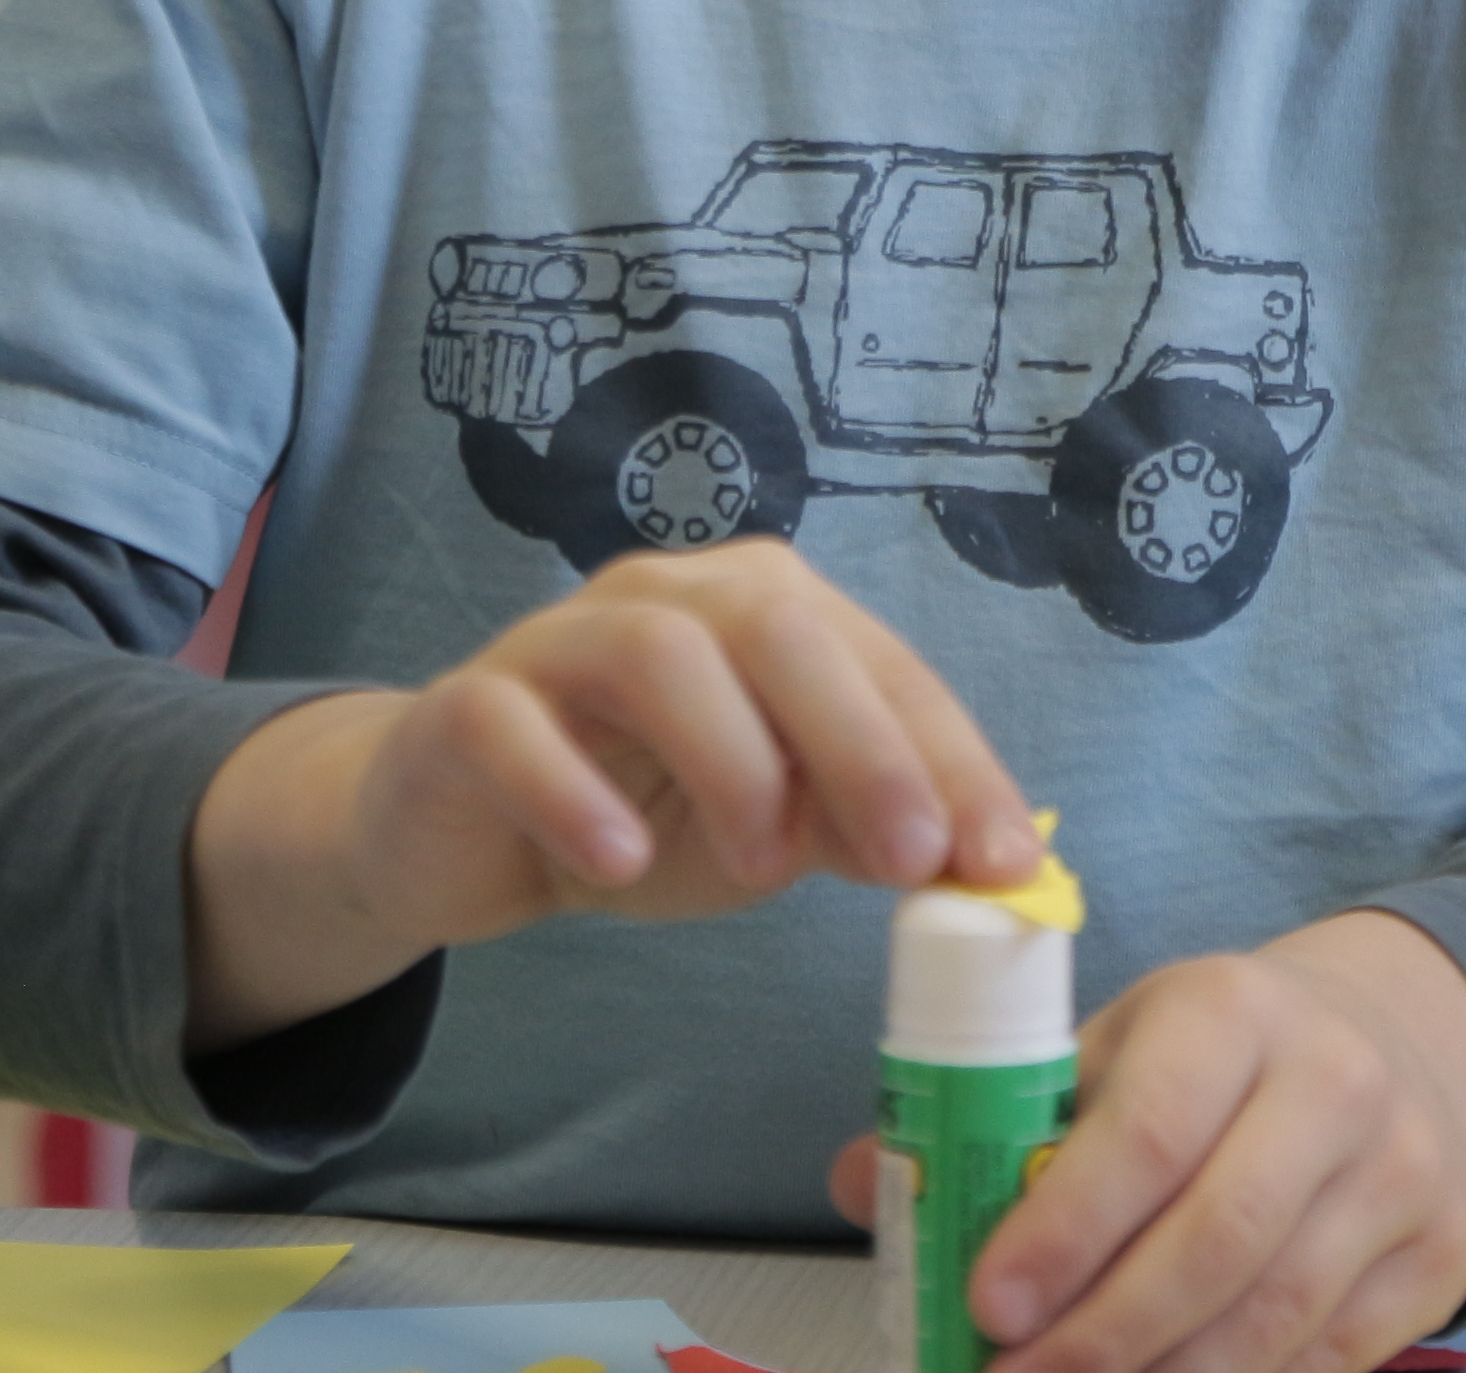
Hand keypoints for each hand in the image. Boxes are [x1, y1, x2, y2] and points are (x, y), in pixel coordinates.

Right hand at [183, 536, 1041, 1045]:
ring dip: (732, 764)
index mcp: (763, 607)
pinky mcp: (464, 707)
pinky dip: (575, 791)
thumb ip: (856, 827)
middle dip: (863, 746)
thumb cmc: (636, 810)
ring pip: (659, 655)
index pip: (880, 665)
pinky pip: (514, 725)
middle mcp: (669, 596)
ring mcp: (559, 640)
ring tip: (765, 869)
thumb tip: (971, 861)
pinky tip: (620, 861)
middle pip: (779, 631)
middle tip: (911, 860)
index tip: (1006, 861)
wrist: (460, 832)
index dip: (953, 759)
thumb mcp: (769, 829)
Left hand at [821, 908, 1465, 1372]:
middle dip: (1102, 1338)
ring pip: (1275, 1317)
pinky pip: (1331, 1359)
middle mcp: (1337, 1081)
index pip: (1150, 1131)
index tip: (984, 1308)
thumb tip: (864, 1184)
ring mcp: (1404, 1171)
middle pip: (1218, 1241)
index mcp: (1234, 1010)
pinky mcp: (1440, 1253)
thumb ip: (995, 1118)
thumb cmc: (1207, 1064)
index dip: (1064, 1232)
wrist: (1381, 1047)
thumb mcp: (1109, 1051)